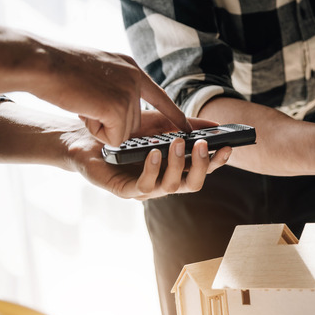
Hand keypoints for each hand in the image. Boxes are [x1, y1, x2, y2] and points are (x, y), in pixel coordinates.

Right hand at [0, 22, 191, 146]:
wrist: (42, 62)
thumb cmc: (60, 67)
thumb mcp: (98, 68)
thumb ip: (116, 83)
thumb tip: (123, 104)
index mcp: (131, 68)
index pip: (160, 97)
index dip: (175, 115)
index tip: (189, 128)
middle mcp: (136, 80)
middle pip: (134, 122)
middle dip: (110, 123)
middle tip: (88, 104)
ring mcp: (130, 94)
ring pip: (122, 132)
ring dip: (100, 126)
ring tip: (83, 105)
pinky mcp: (119, 109)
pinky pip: (113, 139)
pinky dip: (96, 132)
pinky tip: (84, 112)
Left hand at [67, 110, 230, 199]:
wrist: (86, 138)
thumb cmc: (124, 133)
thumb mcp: (160, 124)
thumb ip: (186, 125)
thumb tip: (216, 126)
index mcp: (175, 168)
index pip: (203, 169)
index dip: (217, 161)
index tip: (228, 146)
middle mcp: (164, 181)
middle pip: (193, 184)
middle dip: (202, 165)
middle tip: (203, 145)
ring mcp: (146, 189)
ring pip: (172, 187)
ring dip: (178, 164)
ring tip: (179, 142)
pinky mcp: (126, 191)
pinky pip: (144, 186)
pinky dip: (152, 169)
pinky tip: (154, 152)